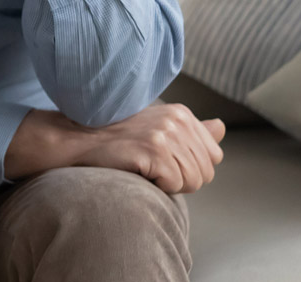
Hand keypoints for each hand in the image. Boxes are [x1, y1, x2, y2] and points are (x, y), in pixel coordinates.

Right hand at [67, 103, 225, 194]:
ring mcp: (166, 134)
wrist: (80, 141)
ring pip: (193, 181)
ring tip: (145, 169)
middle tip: (151, 167)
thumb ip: (192, 131)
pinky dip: (157, 187)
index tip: (164, 162)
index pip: (214, 156)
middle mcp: (177, 120)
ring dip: (169, 185)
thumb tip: (221, 127)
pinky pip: (174, 185)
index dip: (191, 167)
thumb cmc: (118, 139)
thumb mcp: (159, 129)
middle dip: (181, 179)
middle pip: (206, 172)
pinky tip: (139, 172)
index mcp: (182, 114)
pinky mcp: (154, 150)